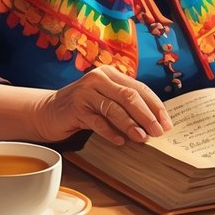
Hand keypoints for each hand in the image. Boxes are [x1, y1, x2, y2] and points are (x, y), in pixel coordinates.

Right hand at [32, 66, 172, 145]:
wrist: (48, 112)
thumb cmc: (83, 108)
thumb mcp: (105, 100)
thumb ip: (125, 105)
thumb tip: (155, 123)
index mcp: (111, 74)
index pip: (140, 88)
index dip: (155, 106)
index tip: (167, 123)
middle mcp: (99, 78)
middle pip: (130, 96)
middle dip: (147, 115)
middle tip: (158, 132)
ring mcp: (86, 91)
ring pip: (114, 108)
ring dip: (131, 124)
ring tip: (142, 138)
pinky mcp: (75, 107)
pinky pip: (97, 120)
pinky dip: (110, 131)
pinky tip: (119, 141)